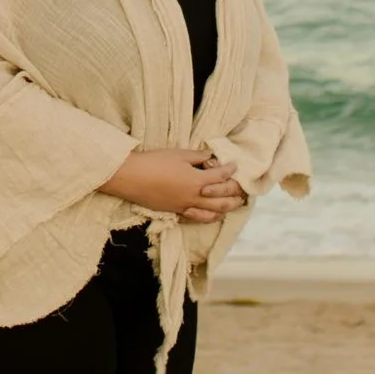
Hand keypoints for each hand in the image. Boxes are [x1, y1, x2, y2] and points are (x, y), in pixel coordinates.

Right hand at [109, 147, 247, 222]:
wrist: (131, 178)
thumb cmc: (154, 162)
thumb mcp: (178, 154)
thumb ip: (197, 157)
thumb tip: (210, 156)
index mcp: (197, 180)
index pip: (221, 176)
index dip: (230, 170)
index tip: (235, 165)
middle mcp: (195, 197)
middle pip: (222, 199)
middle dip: (235, 193)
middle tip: (243, 189)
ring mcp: (185, 207)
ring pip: (213, 213)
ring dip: (226, 209)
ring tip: (234, 205)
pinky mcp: (176, 212)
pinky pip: (197, 219)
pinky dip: (209, 218)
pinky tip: (212, 215)